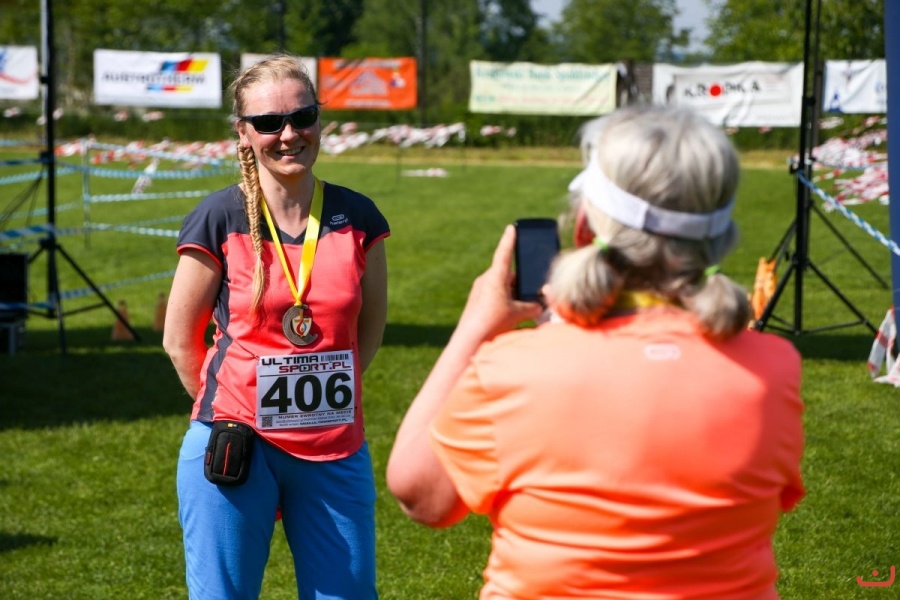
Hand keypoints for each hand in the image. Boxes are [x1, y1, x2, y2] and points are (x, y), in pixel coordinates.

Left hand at [456, 225, 544, 340]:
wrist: (470, 339)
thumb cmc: (494, 322)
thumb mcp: (519, 313)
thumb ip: (531, 307)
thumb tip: (538, 306)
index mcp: (495, 277)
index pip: (504, 253)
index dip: (509, 240)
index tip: (511, 228)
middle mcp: (485, 280)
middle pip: (506, 274)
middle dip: (519, 281)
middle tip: (531, 288)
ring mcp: (479, 291)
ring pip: (501, 286)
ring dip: (512, 293)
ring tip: (521, 308)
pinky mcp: (475, 302)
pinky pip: (493, 296)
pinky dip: (503, 301)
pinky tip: (509, 315)